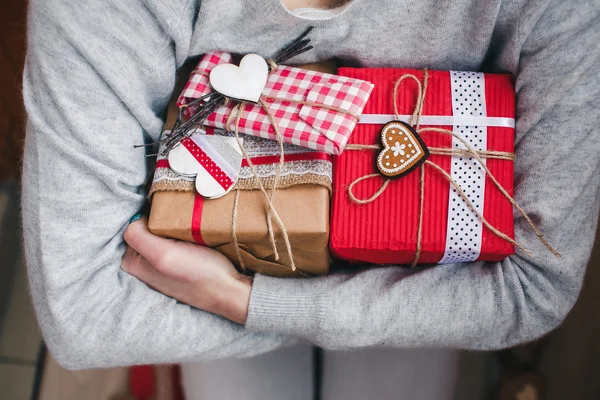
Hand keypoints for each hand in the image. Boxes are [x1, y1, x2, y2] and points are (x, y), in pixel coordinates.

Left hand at [121, 218, 251, 323]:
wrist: (230, 291)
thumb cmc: (199, 273)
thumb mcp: (162, 254)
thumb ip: (138, 236)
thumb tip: (137, 219)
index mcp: (132, 262)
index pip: (133, 224)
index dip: (151, 217)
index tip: (169, 220)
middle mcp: (143, 264)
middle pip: (146, 228)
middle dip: (161, 221)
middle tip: (180, 226)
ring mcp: (161, 264)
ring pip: (161, 232)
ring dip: (174, 227)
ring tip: (189, 230)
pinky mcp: (178, 264)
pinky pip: (175, 240)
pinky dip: (183, 234)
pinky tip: (194, 236)